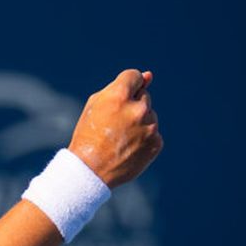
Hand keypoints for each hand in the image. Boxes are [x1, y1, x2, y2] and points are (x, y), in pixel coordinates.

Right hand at [68, 69, 162, 187]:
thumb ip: (121, 87)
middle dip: (132, 105)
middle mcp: (138, 109)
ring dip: (139, 122)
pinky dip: (143, 138)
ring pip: (149, 115)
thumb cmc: (89, 133)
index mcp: (119, 95)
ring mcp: (150, 127)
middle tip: (114, 123)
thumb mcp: (96, 104)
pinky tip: (128, 147)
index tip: (119, 98)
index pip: (134, 76)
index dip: (126, 85)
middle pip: (143, 96)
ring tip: (120, 138)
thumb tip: (149, 76)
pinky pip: (153, 133)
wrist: (90, 169)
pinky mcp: (156, 143)